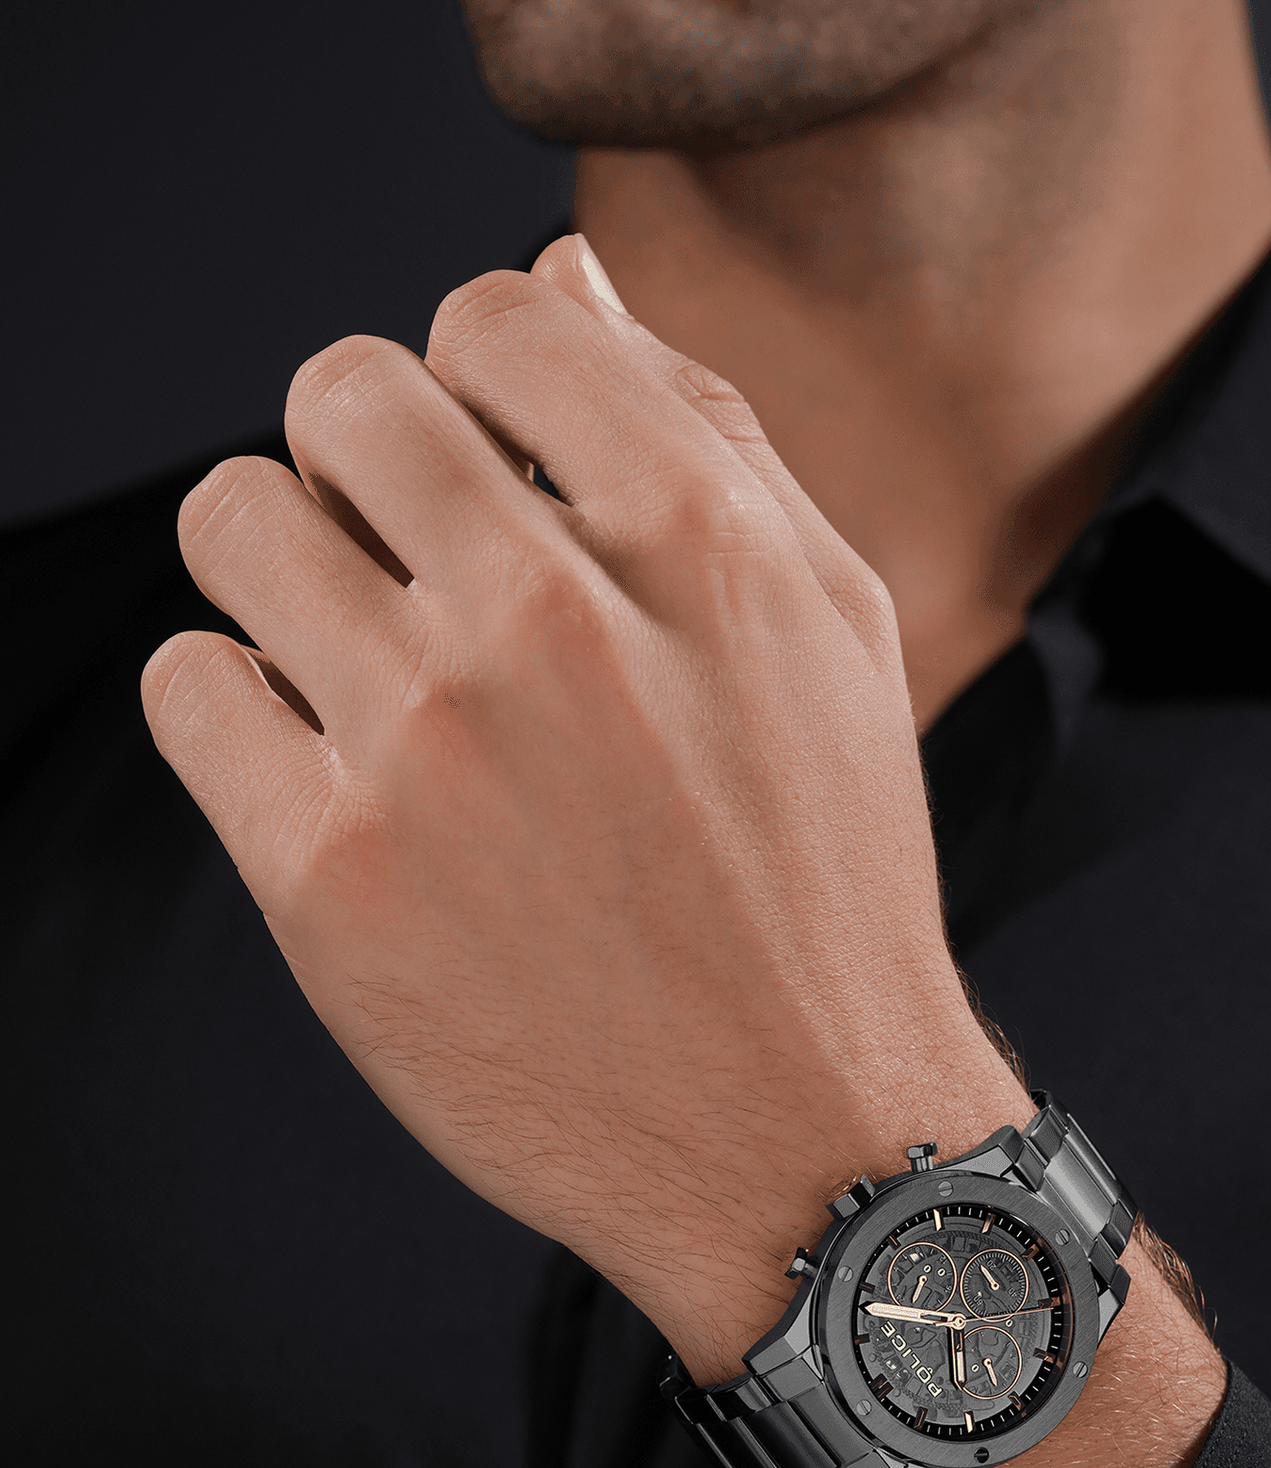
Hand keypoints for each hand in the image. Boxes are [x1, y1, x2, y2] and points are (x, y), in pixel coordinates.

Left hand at [142, 237, 1027, 1375]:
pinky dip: (241, 708)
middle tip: (412, 555)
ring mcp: (427, 750)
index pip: (487, 314)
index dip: (482, 381)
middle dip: (364, 453)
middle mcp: (552, 620)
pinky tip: (337, 770)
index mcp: (698, 539)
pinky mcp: (327, 880)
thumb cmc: (824, 879)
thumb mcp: (830, 634)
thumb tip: (562, 275)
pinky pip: (186, 685)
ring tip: (364, 660)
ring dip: (286, 567)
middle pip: (338, 394)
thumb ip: (703, 433)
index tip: (500, 470)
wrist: (797, 1135)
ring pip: (232, 522)